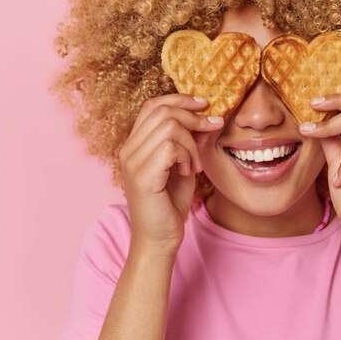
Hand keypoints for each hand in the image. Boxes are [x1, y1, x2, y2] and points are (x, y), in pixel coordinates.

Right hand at [119, 94, 223, 253]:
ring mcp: (132, 162)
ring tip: (194, 165)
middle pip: (162, 111)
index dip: (180, 99)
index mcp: (135, 145)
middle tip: (212, 128)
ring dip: (191, 143)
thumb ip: (191, 143)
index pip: (153, 106)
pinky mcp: (142, 175)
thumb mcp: (184, 166)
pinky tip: (189, 173)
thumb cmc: (170, 205)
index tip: (205, 105)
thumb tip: (208, 118)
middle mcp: (128, 150)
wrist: (159, 240)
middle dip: (193, 117)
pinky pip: (170, 147)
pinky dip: (187, 155)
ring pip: (169, 126)